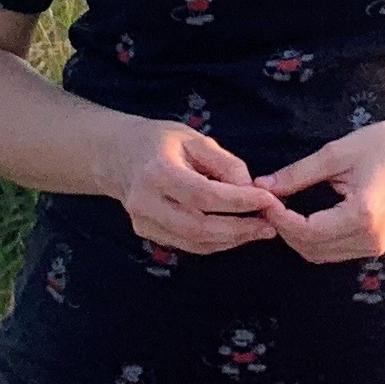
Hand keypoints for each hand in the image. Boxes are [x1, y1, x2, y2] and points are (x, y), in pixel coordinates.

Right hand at [104, 123, 289, 254]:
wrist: (115, 154)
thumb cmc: (158, 141)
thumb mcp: (194, 139)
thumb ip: (225, 163)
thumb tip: (251, 189)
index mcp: (156, 172)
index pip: (204, 196)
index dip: (239, 202)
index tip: (268, 200)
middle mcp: (145, 202)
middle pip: (199, 228)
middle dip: (239, 230)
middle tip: (269, 225)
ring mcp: (142, 222)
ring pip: (194, 243)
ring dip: (231, 240)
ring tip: (259, 230)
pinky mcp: (145, 233)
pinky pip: (186, 244)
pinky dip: (214, 242)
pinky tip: (235, 232)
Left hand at [255, 113, 384, 263]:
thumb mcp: (337, 154)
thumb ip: (298, 174)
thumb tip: (263, 186)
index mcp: (362, 214)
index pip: (307, 232)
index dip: (279, 219)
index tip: (262, 200)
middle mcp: (370, 237)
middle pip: (311, 249)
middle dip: (284, 229)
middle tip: (267, 204)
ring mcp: (375, 244)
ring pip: (321, 254)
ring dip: (297, 236)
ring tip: (281, 209)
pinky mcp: (375, 243)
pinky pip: (335, 251)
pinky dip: (314, 239)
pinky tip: (303, 218)